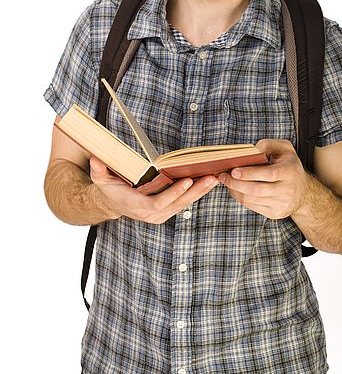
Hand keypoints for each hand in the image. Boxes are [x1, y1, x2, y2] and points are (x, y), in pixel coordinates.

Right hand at [89, 156, 218, 223]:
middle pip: (177, 204)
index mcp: (137, 206)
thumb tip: (96, 159)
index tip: (186, 181)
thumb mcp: (100, 179)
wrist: (112, 203)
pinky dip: (196, 192)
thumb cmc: (109, 188)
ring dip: (200, 191)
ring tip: (215, 178)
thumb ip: (99, 170)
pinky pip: (184, 202)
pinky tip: (208, 182)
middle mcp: (152, 213)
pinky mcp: (167, 210)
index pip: (159, 203)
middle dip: (195, 191)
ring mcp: (161, 214)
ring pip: (184, 204)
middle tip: (211, 178)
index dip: (174, 193)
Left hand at [218, 139, 309, 218]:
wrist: (303, 192)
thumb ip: (268, 144)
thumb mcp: (284, 149)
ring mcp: (281, 204)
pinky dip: (240, 198)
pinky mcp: (275, 213)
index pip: (269, 174)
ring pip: (252, 200)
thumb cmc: (289, 166)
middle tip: (223, 176)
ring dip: (235, 191)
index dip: (250, 173)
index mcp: (290, 172)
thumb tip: (252, 150)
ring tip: (227, 182)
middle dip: (236, 183)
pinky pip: (253, 207)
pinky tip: (235, 190)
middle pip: (257, 190)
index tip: (234, 171)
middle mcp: (288, 190)